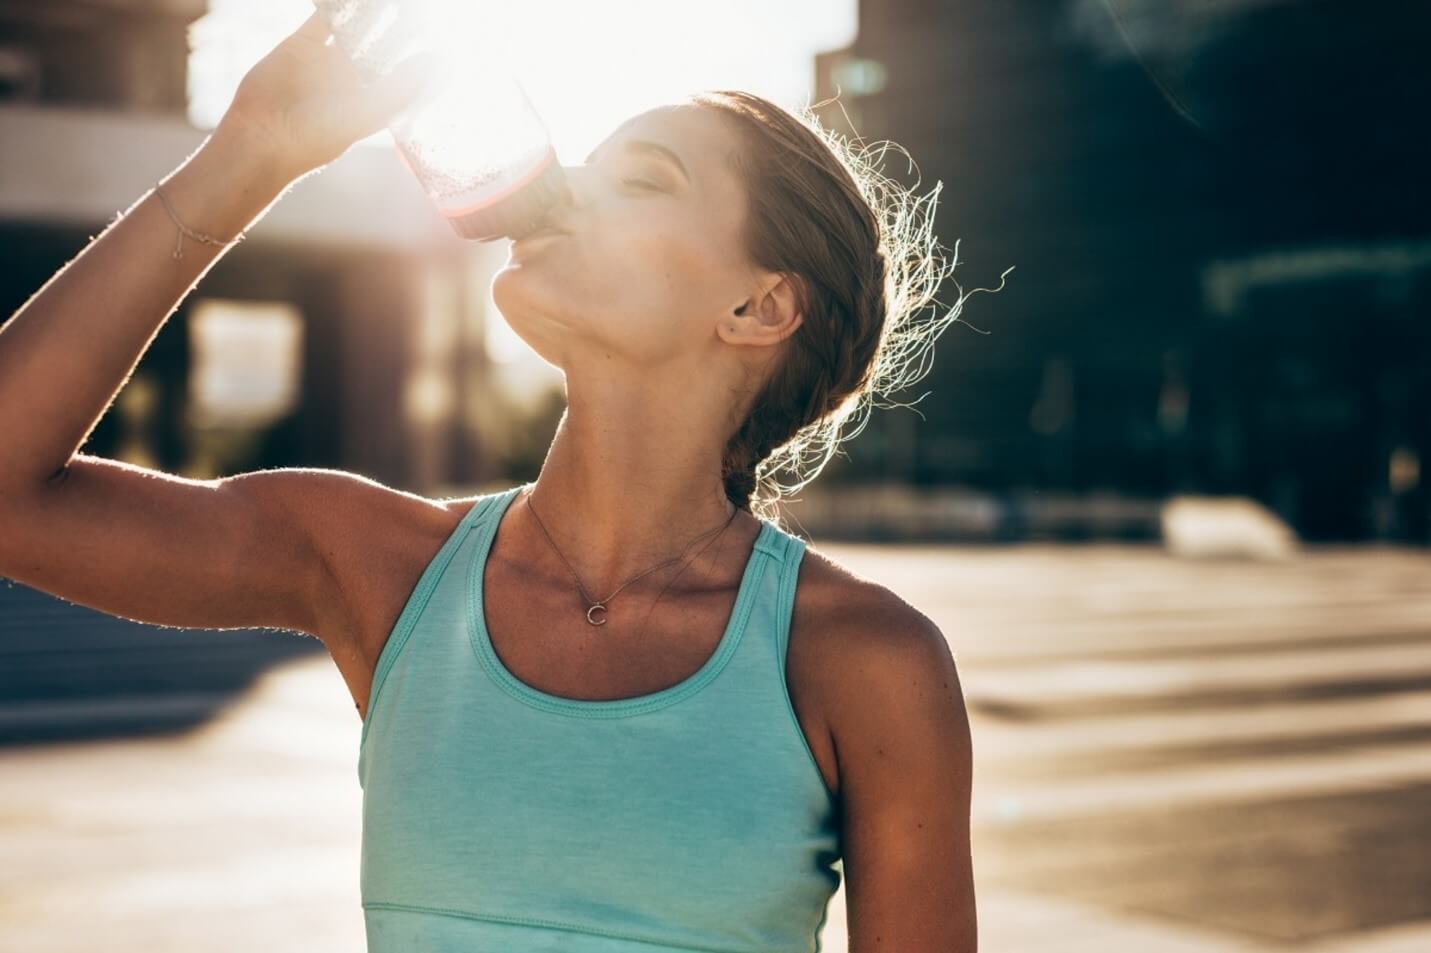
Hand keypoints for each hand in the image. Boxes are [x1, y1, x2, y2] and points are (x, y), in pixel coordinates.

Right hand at [217, 11, 444, 182]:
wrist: (264, 137)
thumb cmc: (319, 138)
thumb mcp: (367, 115)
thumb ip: (403, 89)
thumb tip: (443, 64)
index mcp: (374, 98)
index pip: (403, 67)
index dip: (419, 48)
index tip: (439, 28)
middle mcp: (353, 78)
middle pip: (382, 42)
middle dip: (399, 24)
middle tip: (419, 9)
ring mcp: (328, 60)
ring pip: (355, 26)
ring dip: (371, 10)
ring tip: (391, 2)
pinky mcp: (302, 45)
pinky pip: (323, 18)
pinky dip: (336, 5)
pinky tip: (348, 0)